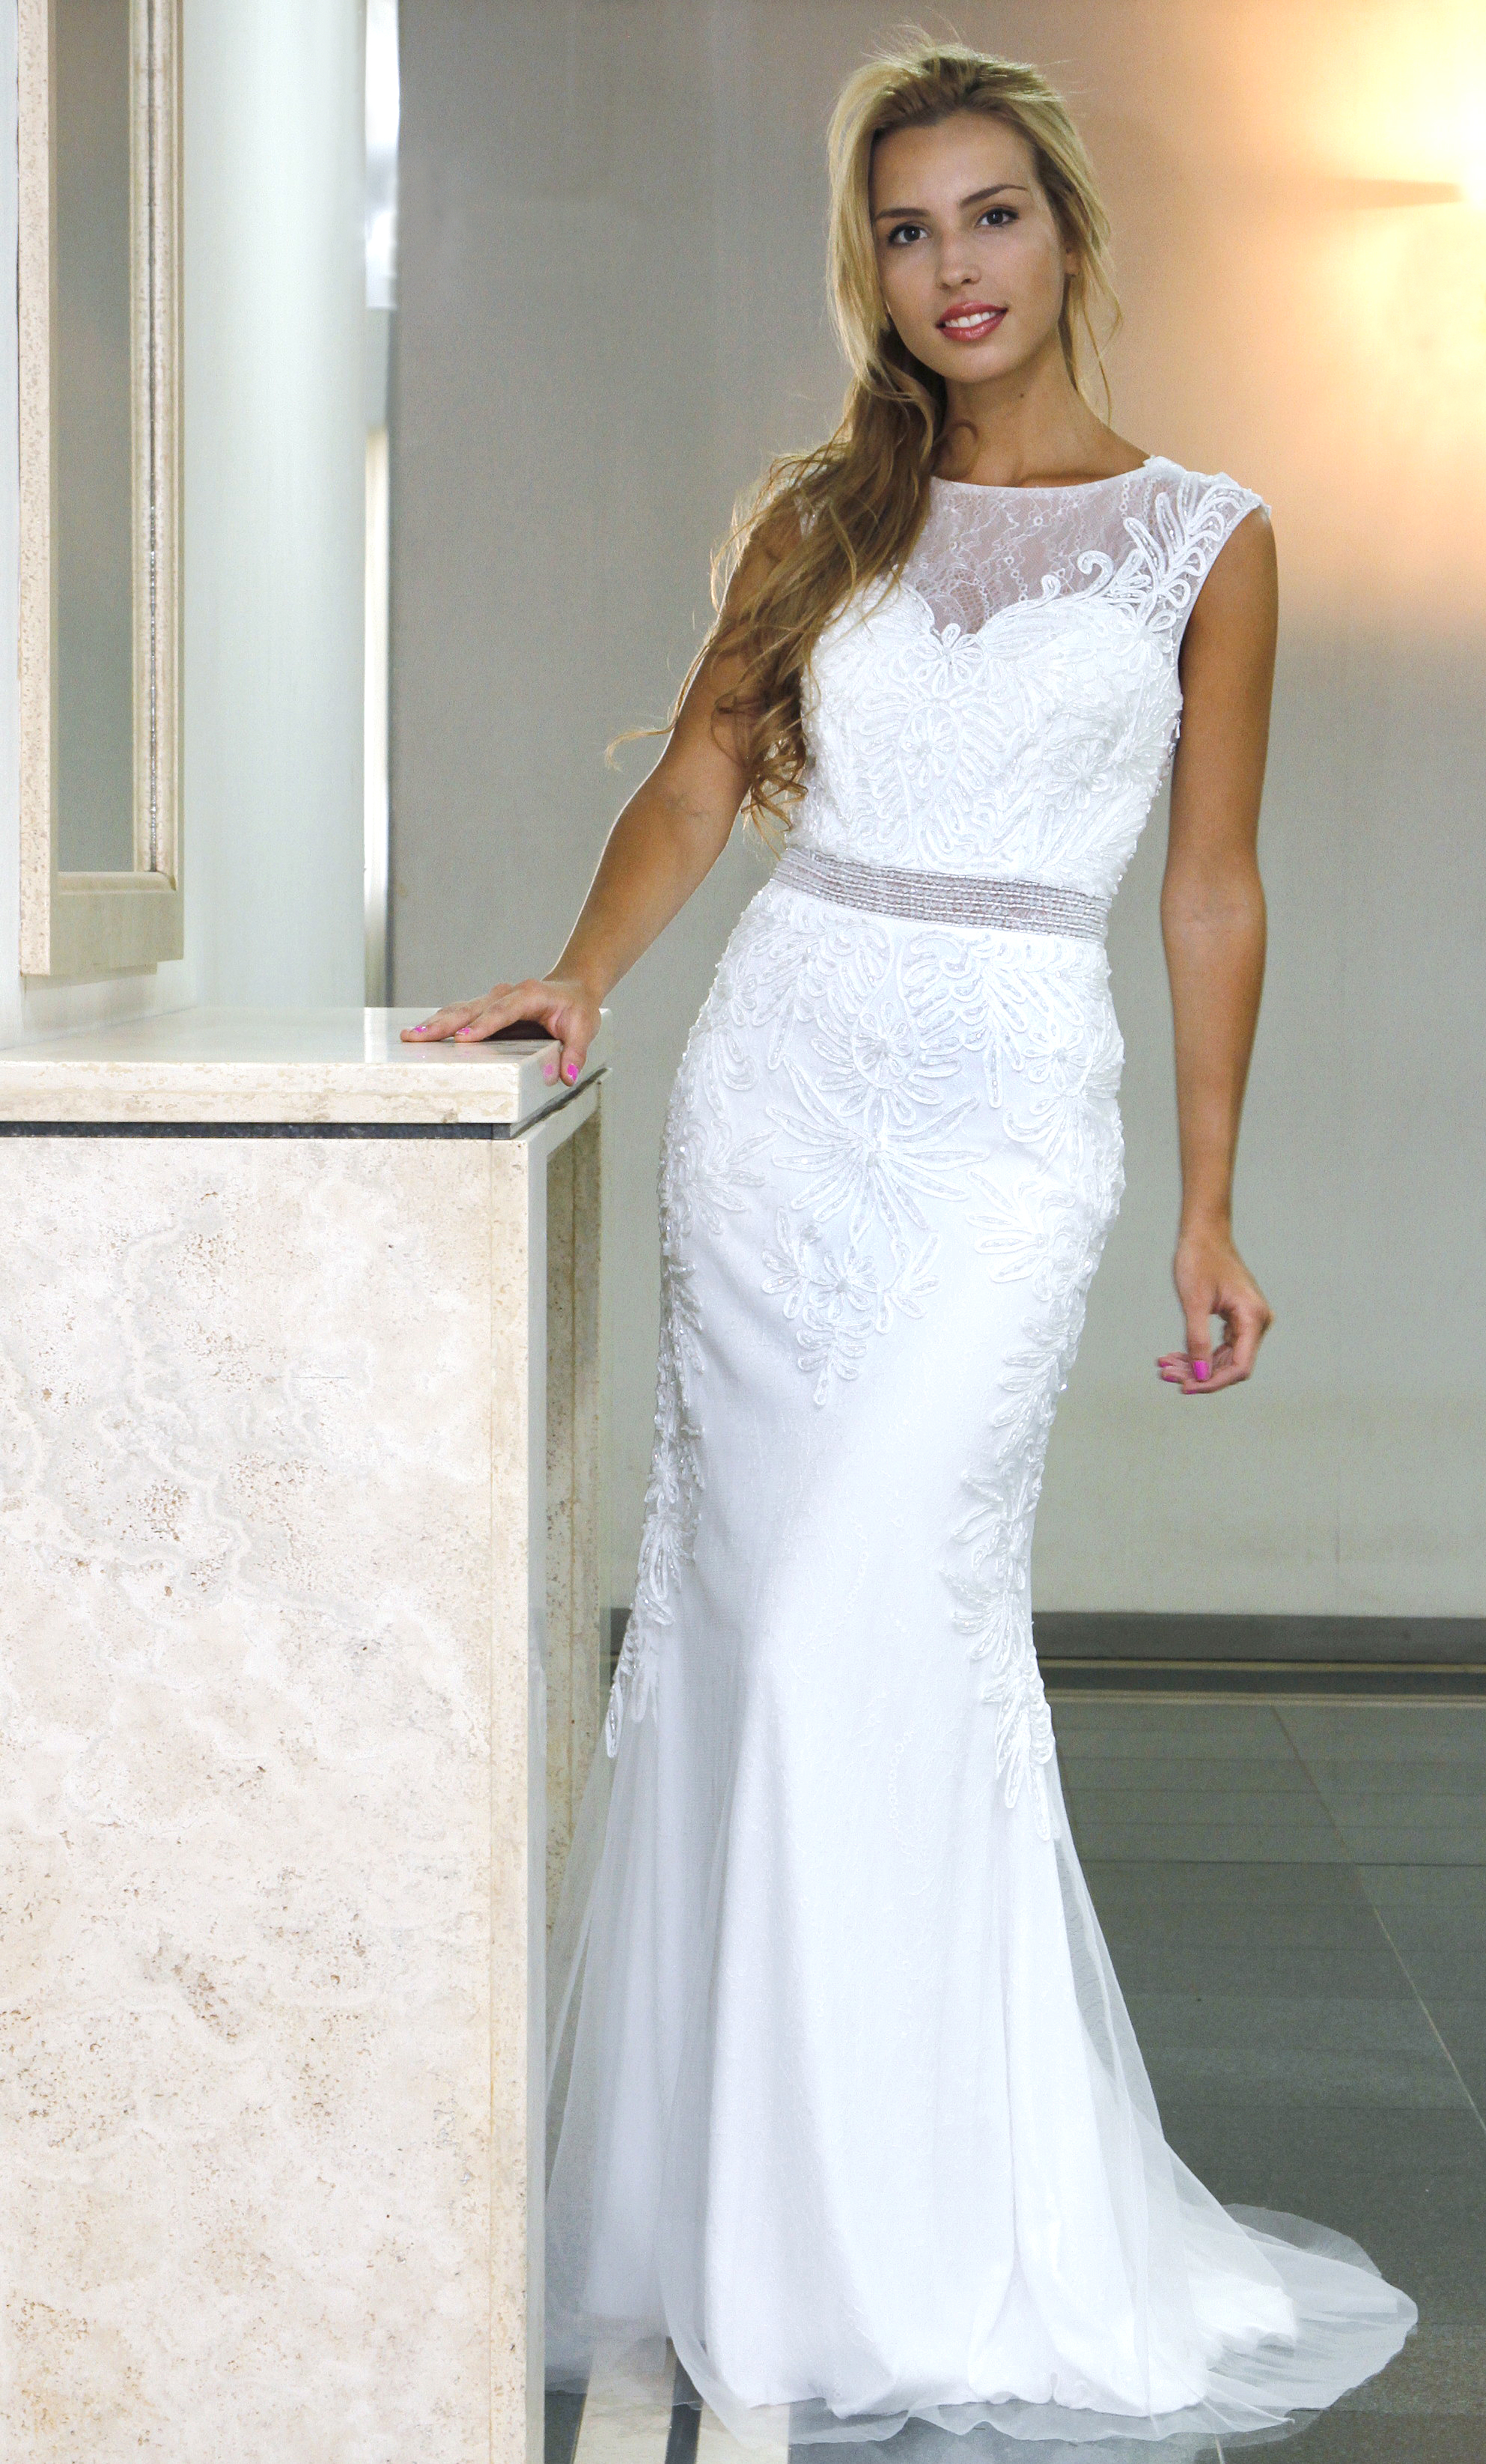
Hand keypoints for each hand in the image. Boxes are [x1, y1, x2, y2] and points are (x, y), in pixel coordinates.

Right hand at [400, 975, 601, 1086]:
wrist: (572, 987)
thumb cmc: (577, 1008)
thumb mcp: (584, 1029)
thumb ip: (575, 1053)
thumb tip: (566, 1077)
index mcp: (529, 995)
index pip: (503, 1011)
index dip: (483, 1024)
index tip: (462, 1038)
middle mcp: (506, 993)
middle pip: (471, 1008)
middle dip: (444, 1023)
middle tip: (418, 1037)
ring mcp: (492, 1000)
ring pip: (459, 1010)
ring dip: (435, 1023)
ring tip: (410, 1036)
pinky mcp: (485, 1009)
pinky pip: (460, 1015)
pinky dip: (440, 1024)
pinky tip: (421, 1035)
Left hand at [1157, 1228, 1272, 1395]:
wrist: (1204, 1233)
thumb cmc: (1200, 1259)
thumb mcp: (1194, 1303)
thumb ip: (1198, 1340)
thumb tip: (1200, 1375)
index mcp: (1253, 1318)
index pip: (1239, 1367)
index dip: (1212, 1382)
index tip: (1185, 1387)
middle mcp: (1256, 1322)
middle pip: (1230, 1365)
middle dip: (1198, 1374)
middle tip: (1166, 1374)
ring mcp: (1248, 1321)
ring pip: (1222, 1358)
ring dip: (1195, 1365)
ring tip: (1165, 1367)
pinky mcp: (1237, 1319)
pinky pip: (1219, 1345)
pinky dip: (1198, 1352)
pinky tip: (1174, 1357)